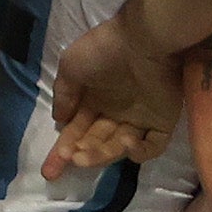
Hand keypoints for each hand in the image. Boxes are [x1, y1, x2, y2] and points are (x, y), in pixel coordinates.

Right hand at [43, 8, 186, 174]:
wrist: (144, 40)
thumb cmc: (104, 51)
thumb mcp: (71, 66)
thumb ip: (63, 94)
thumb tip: (59, 120)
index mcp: (94, 100)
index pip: (76, 132)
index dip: (62, 151)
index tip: (49, 170)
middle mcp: (115, 113)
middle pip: (96, 143)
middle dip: (80, 155)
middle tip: (72, 158)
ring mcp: (139, 119)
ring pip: (118, 148)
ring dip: (101, 155)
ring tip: (85, 153)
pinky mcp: (162, 123)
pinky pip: (152, 147)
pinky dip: (138, 151)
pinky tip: (126, 141)